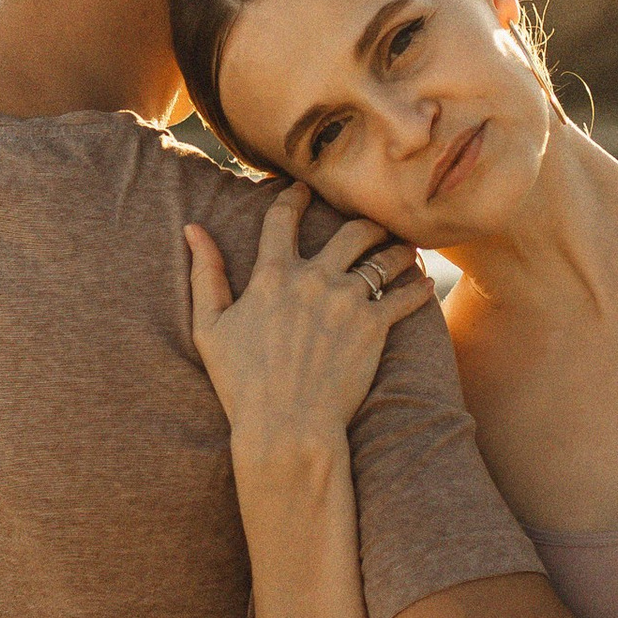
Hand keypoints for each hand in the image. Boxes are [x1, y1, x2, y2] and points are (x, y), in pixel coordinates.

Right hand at [185, 187, 435, 460]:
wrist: (286, 427)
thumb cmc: (242, 383)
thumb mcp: (209, 327)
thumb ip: (205, 274)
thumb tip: (193, 229)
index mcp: (272, 274)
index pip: (284, 217)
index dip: (294, 197)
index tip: (304, 190)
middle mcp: (313, 278)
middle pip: (351, 230)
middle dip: (366, 221)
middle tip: (374, 224)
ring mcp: (346, 300)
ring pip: (384, 257)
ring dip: (397, 249)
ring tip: (405, 249)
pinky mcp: (374, 326)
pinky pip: (405, 296)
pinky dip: (418, 287)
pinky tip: (424, 283)